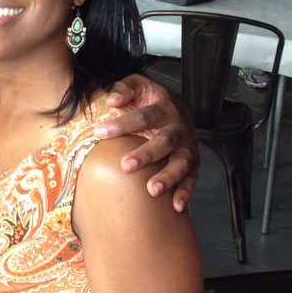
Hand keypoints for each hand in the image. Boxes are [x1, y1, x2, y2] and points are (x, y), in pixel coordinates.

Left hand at [96, 74, 199, 211]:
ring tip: (152, 190)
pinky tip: (176, 207)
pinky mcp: (193, 163)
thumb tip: (112, 100)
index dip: (121, 124)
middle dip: (146, 154)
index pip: (142, 117)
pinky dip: (186, 193)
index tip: (98, 133)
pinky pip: (192, 179)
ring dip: (168, 177)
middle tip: (126, 166)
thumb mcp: (138, 85)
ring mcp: (188, 147)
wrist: (181, 108)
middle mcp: (178, 129)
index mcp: (164, 108)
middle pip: (164, 142)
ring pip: (181, 163)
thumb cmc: (151, 99)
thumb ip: (124, 88)